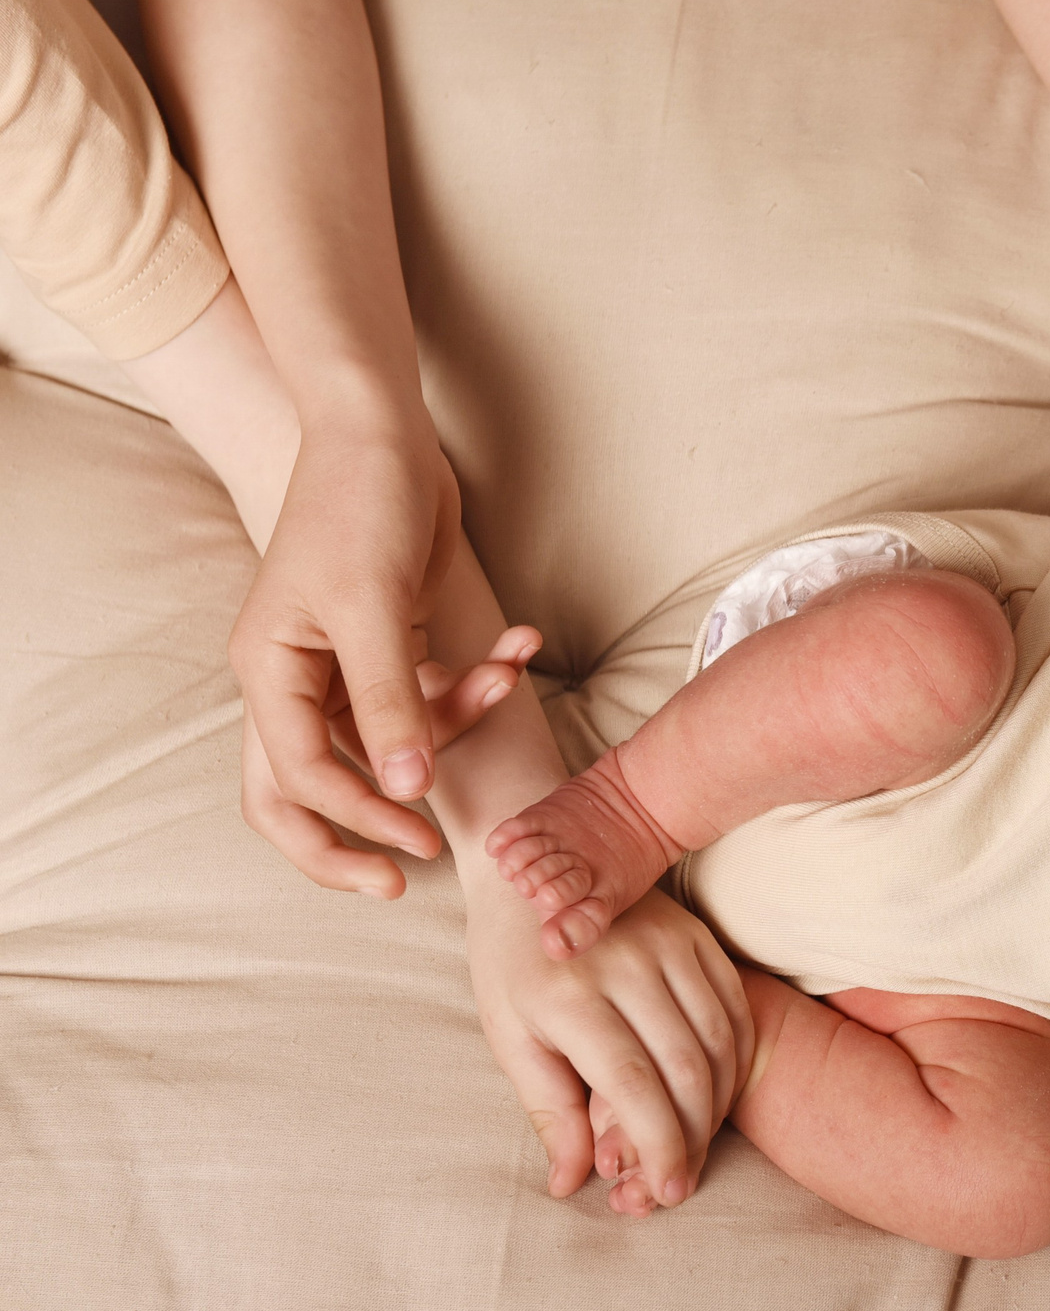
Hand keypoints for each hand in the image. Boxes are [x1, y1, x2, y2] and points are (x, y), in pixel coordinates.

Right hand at [230, 419, 464, 895]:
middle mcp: (293, 677)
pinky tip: (520, 645)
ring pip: (387, 741)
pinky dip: (475, 680)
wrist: (385, 430)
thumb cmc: (361, 504)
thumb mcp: (372, 607)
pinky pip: (428, 693)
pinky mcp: (387, 646)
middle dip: (358, 836)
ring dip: (457, 718)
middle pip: (305, 790)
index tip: (419, 846)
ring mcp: (338, 665)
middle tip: (410, 880)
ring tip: (510, 674)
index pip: (298, 779)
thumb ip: (387, 700)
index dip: (358, 822)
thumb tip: (405, 790)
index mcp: (269, 672)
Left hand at [467, 885, 754, 1210]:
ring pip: (720, 1040)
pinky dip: (735, 1058)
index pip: (633, 1083)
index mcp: (570, 994)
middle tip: (681, 1182)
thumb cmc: (510, 964)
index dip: (658, 1144)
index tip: (665, 1189)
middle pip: (687, 1067)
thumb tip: (570, 1181)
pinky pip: (735, 1007)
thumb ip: (548, 1109)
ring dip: (718, 1104)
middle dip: (693, 1137)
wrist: (532, 875)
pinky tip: (718, 1093)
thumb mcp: (510, 1037)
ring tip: (697, 1144)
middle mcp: (628, 964)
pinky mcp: (697, 934)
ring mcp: (669, 944)